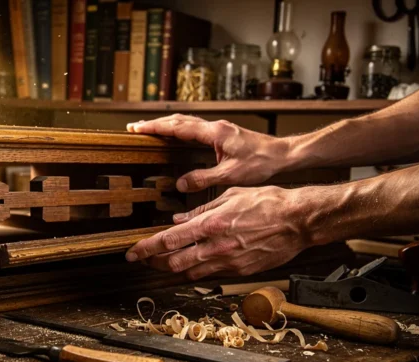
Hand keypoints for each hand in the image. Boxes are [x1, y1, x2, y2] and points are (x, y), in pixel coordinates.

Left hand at [125, 186, 311, 279]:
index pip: (169, 240)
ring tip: (163, 263)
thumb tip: (179, 219)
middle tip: (144, 259)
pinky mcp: (241, 271)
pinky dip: (197, 271)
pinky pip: (211, 275)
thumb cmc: (270, 202)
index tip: (131, 253)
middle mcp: (217, 246)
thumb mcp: (231, 195)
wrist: (300, 221)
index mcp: (212, 224)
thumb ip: (202, 209)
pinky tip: (192, 265)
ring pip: (190, 273)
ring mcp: (229, 262)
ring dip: (173, 269)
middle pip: (174, 262)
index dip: (146, 249)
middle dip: (154, 262)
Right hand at [127, 114, 291, 191]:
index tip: (137, 129)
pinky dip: (179, 129)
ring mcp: (219, 129)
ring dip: (166, 125)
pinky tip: (175, 136)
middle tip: (135, 128)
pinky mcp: (223, 134)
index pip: (177, 127)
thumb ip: (204, 178)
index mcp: (213, 132)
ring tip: (149, 130)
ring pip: (186, 122)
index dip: (155, 128)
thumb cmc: (262, 162)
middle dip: (155, 124)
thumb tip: (180, 184)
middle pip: (178, 120)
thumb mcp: (231, 174)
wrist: (283, 155)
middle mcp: (214, 127)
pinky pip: (194, 128)